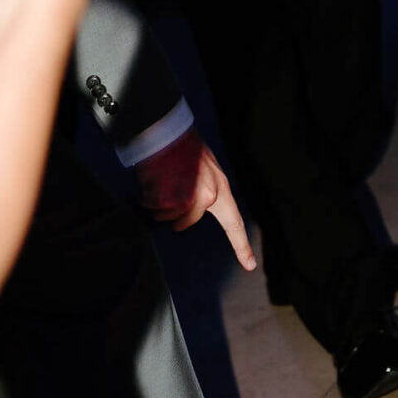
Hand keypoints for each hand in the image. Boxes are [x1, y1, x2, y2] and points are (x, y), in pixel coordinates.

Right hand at [134, 128, 255, 269]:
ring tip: (163, 179)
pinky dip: (147, 196)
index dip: (241, 246)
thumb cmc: (185, 151)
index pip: (234, 223)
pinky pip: (152, 206)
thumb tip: (188, 217)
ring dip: (158, 202)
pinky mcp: (169, 193)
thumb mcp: (206, 170)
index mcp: (220, 190)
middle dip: (172, 213)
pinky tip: (154, 177)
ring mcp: (188, 195)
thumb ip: (206, 192)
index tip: (249, 266)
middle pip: (182, 224)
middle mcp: (207, 195)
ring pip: (165, 216)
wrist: (169, 131)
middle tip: (171, 188)